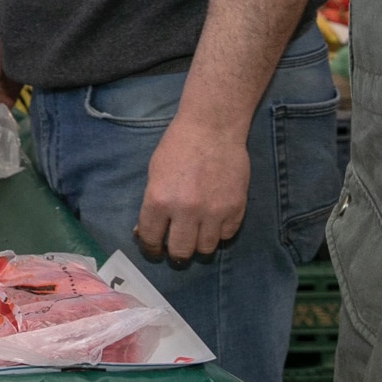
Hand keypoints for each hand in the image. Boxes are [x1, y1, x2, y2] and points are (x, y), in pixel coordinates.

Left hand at [134, 113, 250, 265]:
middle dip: (176, 253)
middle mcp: (185, 210)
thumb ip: (152, 205)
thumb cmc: (178, 147)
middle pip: (180, 252)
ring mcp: (213, 212)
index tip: (155, 250)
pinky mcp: (236, 208)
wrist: (212, 128)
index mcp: (159, 200)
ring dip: (199, 244)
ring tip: (197, 233)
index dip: (151, 248)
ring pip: (205, 249)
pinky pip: (226, 235)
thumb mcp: (154, 174)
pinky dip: (219, 232)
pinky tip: (214, 221)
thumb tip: (145, 232)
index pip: (151, 239)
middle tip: (177, 248)